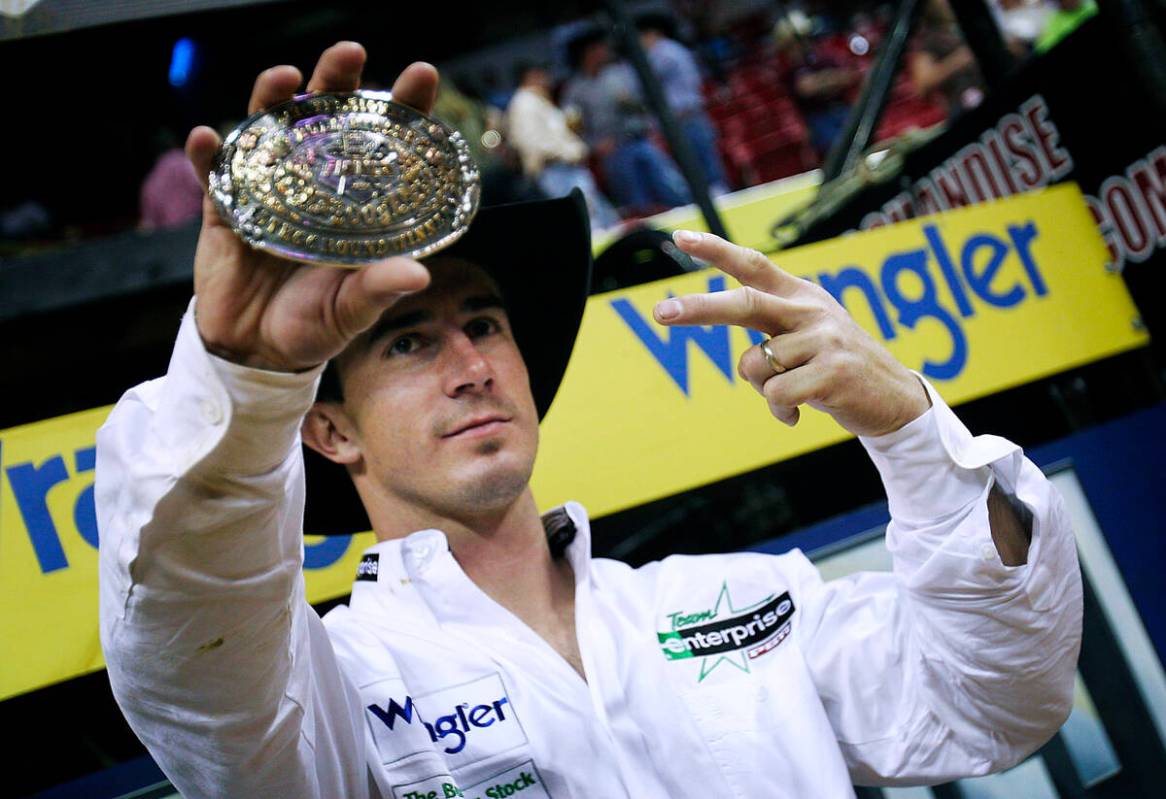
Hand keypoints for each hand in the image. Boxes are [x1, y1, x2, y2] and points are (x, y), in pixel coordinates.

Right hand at [186, 42, 437, 371]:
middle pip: (326, 120)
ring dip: (272, 100)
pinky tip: (207, 137)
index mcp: (356, 204)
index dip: (402, 109)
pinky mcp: (226, 207)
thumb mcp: (353, 312)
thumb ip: (379, 290)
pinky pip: (213, 175)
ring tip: (282, 79)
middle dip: (337, 82)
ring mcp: (269, 190)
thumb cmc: (313, 326)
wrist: (255, 351)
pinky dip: (208, 155)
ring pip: (270, 132)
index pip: (384, 145)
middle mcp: (315, 186)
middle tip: (351, 53)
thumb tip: (418, 274)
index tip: (421, 74)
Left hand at [653, 231, 929, 436]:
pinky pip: (776, 395)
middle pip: (743, 304)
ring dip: (765, 391)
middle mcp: (810, 310)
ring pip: (754, 366)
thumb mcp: (808, 338)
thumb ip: (773, 332)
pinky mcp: (833, 372)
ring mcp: (824, 339)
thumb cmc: (837, 369)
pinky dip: (780, 411)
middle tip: (659, 313)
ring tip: (796, 394)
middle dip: (698, 309)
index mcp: (801, 295)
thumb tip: (743, 361)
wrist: (894, 399)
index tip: (679, 238)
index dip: (715, 250)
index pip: (753, 264)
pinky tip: (802, 413)